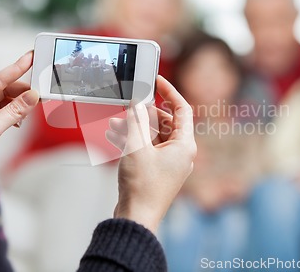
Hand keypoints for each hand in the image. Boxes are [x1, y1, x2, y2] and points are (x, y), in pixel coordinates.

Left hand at [0, 51, 38, 157]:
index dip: (16, 68)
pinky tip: (19, 120)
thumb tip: (32, 97)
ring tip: (28, 112)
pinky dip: (15, 115)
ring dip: (19, 106)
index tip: (30, 57)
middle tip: (38, 95)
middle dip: (22, 93)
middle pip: (3, 90)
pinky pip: (4, 112)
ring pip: (6, 101)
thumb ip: (14, 111)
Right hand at [105, 76, 196, 233]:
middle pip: (166, 122)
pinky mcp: (157, 171)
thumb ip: (137, 121)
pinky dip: (133, 140)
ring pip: (153, 135)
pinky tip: (115, 135)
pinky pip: (147, 148)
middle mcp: (180, 153)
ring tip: (115, 123)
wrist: (136, 218)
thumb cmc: (142, 186)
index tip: (157, 80)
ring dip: (135, 127)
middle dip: (144, 114)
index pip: (182, 109)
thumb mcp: (137, 146)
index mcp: (185, 145)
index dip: (170, 92)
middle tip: (128, 106)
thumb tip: (137, 104)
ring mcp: (169, 163)